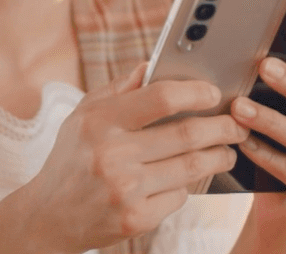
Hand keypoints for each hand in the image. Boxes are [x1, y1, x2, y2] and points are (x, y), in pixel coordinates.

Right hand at [17, 63, 250, 252]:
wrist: (48, 216)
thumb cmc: (71, 158)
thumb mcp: (83, 114)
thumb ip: (120, 88)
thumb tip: (155, 65)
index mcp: (100, 121)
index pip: (162, 97)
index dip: (197, 92)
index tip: (214, 94)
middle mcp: (112, 155)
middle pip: (188, 134)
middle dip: (223, 127)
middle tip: (237, 124)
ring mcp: (125, 190)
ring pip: (192, 167)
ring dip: (219, 156)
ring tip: (227, 150)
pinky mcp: (136, 220)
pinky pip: (179, 197)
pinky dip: (187, 186)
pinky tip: (187, 179)